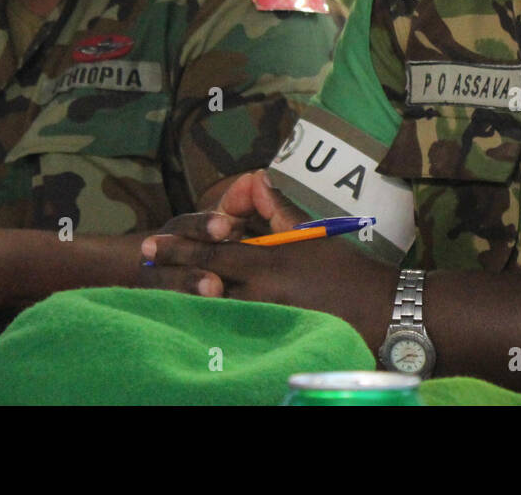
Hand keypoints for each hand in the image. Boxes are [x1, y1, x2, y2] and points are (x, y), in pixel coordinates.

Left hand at [139, 172, 395, 339]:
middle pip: (203, 282)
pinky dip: (208, 323)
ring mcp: (265, 320)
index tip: (152, 244)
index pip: (213, 252)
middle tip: (141, 264)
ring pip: (212, 310)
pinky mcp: (272, 338)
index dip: (180, 248)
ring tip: (153, 291)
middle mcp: (260, 293)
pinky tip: (189, 321)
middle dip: (171, 272)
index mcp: (269, 263)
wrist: (379, 310)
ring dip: (183, 299)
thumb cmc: (346, 269)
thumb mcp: (311, 234)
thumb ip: (278, 211)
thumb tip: (254, 182)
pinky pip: (231, 330)